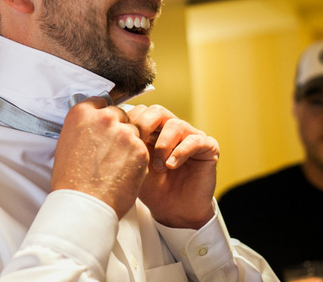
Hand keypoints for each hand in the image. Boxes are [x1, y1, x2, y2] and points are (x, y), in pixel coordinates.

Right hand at [52, 96, 148, 218]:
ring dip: (129, 144)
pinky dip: (136, 159)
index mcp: (82, 113)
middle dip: (118, 129)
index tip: (104, 124)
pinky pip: (142, 148)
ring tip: (116, 165)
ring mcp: (124, 132)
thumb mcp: (67, 143)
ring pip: (133, 131)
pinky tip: (124, 172)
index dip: (103, 114)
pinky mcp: (140, 148)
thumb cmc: (71, 180)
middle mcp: (104, 117)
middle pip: (120, 114)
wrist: (84, 204)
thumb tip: (92, 125)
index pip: (101, 101)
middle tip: (111, 149)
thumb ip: (83, 128)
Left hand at [128, 105, 218, 228]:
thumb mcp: (135, 164)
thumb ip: (128, 145)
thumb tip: (114, 128)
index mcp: (154, 130)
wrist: (173, 211)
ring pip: (175, 124)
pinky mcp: (208, 147)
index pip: (142, 112)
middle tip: (139, 146)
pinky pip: (194, 140)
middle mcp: (173, 129)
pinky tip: (171, 166)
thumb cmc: (153, 189)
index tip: (124, 141)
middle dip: (145, 128)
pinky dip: (180, 152)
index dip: (132, 123)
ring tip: (159, 167)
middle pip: (157, 112)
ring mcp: (191, 136)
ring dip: (163, 145)